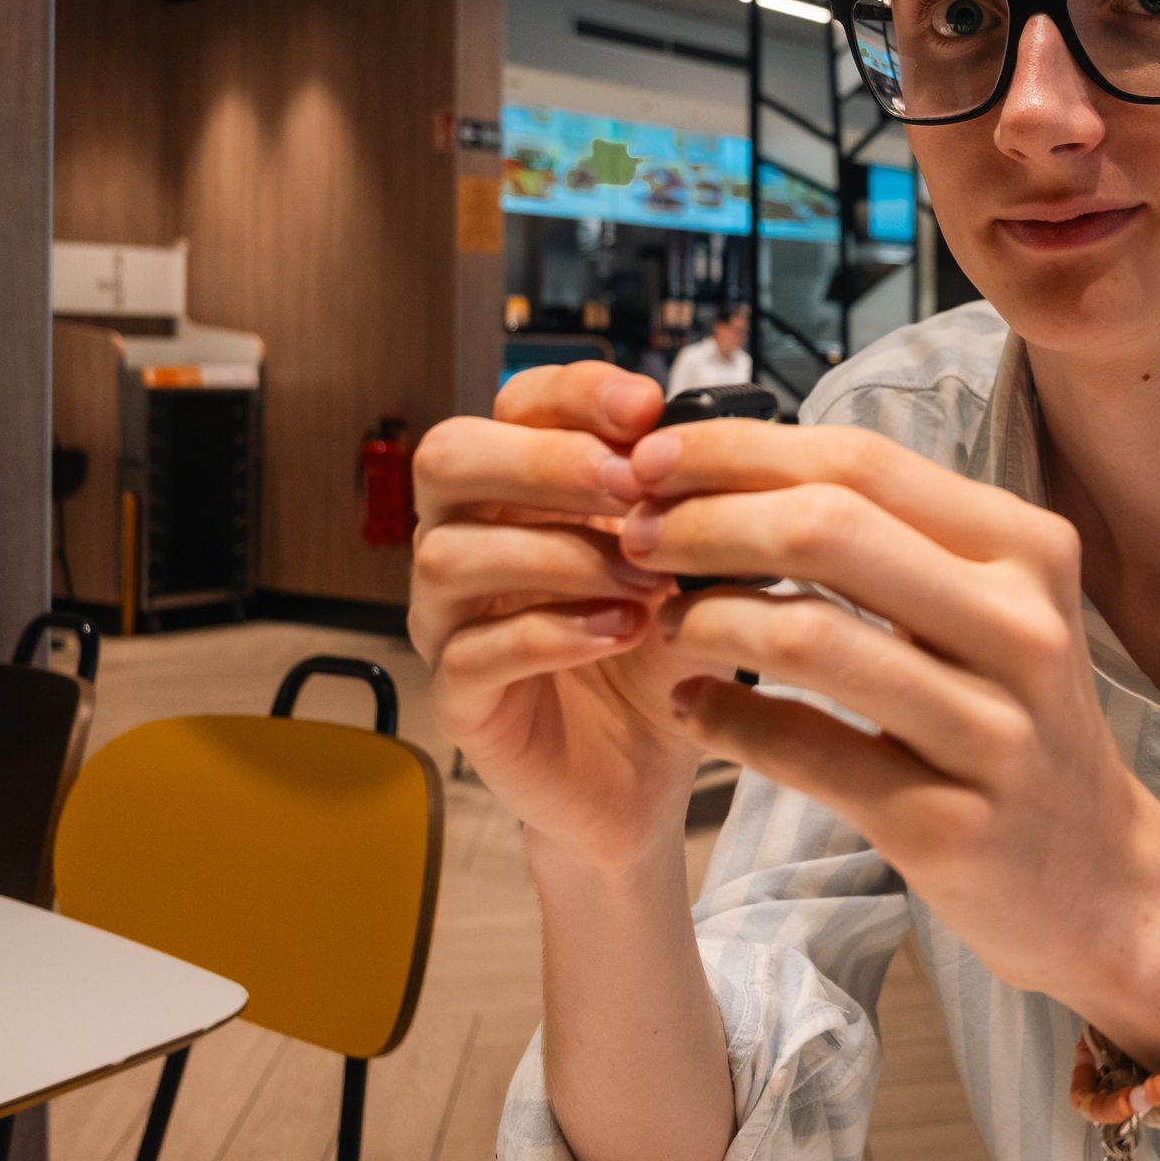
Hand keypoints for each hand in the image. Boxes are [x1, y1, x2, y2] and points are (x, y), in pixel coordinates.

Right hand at [408, 363, 730, 877]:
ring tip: (647, 584)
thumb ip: (694, 504)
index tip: (648, 407)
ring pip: (450, 553)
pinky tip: (622, 633)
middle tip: (630, 487)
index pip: (515, 403)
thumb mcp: (696, 564)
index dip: (574, 392)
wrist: (652, 769)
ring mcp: (449, 618)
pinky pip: (472, 650)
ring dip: (561, 556)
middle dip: (543, 461)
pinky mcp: (458, 697)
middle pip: (447, 458)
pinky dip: (553, 633)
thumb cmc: (663, 649)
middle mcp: (466, 538)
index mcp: (521, 487)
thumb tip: (712, 439)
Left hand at [621, 420, 1159, 1065]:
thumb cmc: (1013, 718)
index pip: (861, 462)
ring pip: (808, 638)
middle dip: (705, 522)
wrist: (1098, 877)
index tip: (653, 456)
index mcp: (1026, 548)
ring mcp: (992, 731)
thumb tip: (735, 467)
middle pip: (827, 528)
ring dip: (706, 620)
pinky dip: (727, 722)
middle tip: (633, 536)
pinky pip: (807, 752)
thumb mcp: (988, 608)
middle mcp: (1022, 626)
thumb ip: (890, 537)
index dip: (740, 450)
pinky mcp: (948, 824)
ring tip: (663, 624)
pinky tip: (691, 706)